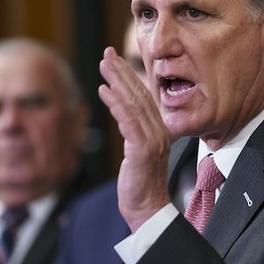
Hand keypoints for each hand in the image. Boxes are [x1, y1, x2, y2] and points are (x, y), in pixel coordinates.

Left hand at [98, 46, 171, 230]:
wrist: (149, 209)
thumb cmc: (142, 184)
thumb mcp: (138, 153)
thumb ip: (135, 133)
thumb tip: (125, 117)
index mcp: (159, 130)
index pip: (144, 97)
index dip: (129, 76)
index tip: (116, 60)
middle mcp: (159, 131)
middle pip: (139, 95)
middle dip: (122, 72)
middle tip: (107, 53)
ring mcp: (152, 140)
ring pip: (133, 104)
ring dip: (117, 82)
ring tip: (103, 65)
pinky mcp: (142, 149)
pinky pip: (128, 121)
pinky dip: (116, 104)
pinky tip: (104, 90)